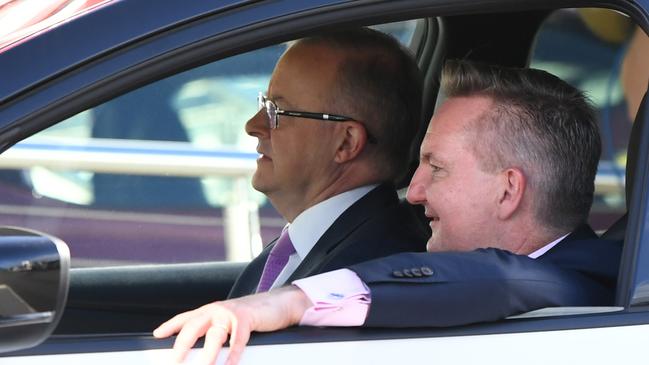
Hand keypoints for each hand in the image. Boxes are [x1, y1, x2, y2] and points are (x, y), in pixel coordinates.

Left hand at [153, 286, 311, 364]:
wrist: (275, 304)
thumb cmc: (249, 316)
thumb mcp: (226, 322)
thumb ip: (212, 331)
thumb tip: (199, 349)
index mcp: (209, 311)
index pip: (185, 318)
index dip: (170, 326)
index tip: (157, 335)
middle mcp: (217, 310)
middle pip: (194, 327)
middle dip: (182, 345)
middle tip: (174, 360)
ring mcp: (231, 313)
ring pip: (215, 335)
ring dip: (207, 354)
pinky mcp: (247, 318)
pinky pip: (238, 339)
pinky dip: (233, 354)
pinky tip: (230, 364)